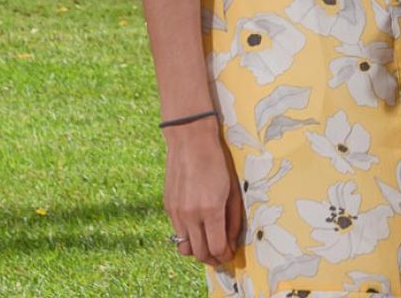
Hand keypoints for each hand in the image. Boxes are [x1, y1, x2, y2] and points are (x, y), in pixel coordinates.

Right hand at [163, 119, 240, 266]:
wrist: (190, 142)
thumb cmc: (218, 163)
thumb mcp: (233, 190)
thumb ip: (233, 219)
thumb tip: (232, 242)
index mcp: (210, 210)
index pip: (216, 247)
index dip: (225, 256)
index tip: (230, 256)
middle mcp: (190, 215)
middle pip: (199, 253)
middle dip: (212, 259)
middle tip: (221, 256)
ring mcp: (176, 212)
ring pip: (184, 247)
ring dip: (198, 251)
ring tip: (209, 245)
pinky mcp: (167, 207)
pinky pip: (177, 232)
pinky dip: (188, 236)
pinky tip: (198, 228)